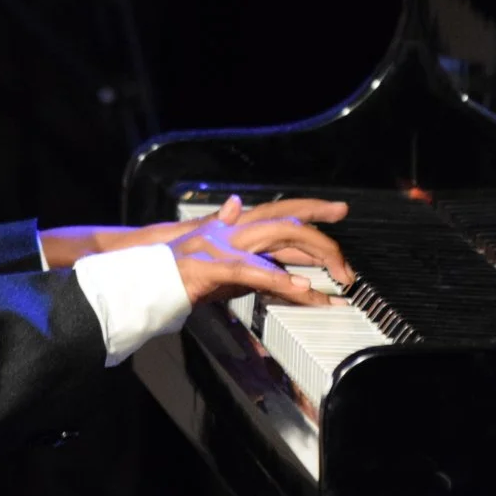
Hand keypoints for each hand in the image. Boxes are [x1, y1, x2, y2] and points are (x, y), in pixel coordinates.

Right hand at [169, 216, 349, 308]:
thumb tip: (255, 227)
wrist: (146, 274)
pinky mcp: (215, 266)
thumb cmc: (181, 266)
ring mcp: (226, 245)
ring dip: (310, 258)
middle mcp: (238, 230)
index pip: (284, 212)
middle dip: (324, 241)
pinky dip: (278, 278)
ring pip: (277, 241)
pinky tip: (300, 288)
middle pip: (289, 225)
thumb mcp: (220, 256)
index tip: (341, 210)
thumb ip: (246, 247)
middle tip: (349, 268)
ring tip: (337, 278)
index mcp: (241, 227)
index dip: (313, 207)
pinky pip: (253, 271)